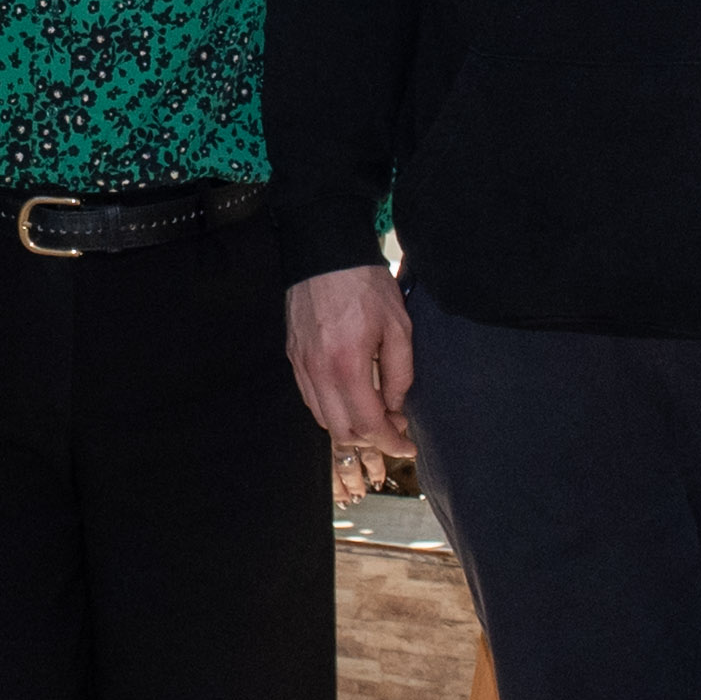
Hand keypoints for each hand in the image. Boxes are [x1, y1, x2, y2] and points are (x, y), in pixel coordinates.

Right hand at [286, 262, 413, 463]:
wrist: (325, 252)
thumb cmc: (364, 285)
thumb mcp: (399, 326)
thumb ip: (400, 373)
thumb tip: (395, 406)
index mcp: (347, 366)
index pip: (367, 424)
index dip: (390, 442)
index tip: (407, 447)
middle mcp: (318, 372)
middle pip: (341, 432)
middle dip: (371, 440)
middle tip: (394, 428)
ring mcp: (302, 366)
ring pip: (323, 419)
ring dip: (350, 426)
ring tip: (375, 412)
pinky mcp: (294, 357)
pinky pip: (311, 398)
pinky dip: (332, 408)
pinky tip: (351, 396)